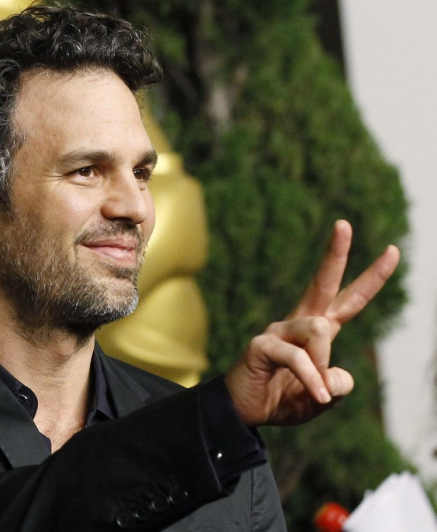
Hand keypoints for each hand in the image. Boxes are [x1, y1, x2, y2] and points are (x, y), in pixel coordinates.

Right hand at [224, 220, 399, 425]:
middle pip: (322, 283)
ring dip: (322, 366)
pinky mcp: (262, 344)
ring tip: (315, 393)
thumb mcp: (322, 398)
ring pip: (318, 330)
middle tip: (343, 224)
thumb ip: (336, 385)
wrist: (243, 413)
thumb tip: (333, 374)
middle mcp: (298, 324)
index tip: (393, 251)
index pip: (349, 300)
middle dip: (335, 253)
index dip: (372, 278)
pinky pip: (298, 358)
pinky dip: (311, 380)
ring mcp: (278, 331)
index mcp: (317, 333)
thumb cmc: (280, 400)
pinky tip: (315, 397)